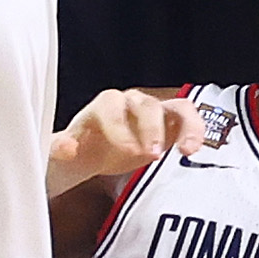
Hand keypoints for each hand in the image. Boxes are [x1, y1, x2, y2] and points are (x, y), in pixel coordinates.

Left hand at [51, 85, 206, 190]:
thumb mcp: (68, 151)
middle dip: (151, 129)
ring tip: (186, 151)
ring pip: (176, 107)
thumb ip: (62, 149)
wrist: (98, 150)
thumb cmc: (84, 147)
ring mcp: (154, 111)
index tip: (126, 150)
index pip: (111, 107)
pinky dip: (196, 131)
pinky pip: (190, 119)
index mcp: (104, 106)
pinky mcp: (172, 122)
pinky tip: (193, 151)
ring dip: (184, 127)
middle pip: (146, 105)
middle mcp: (131, 102)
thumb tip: (66, 149)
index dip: (119, 127)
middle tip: (152, 154)